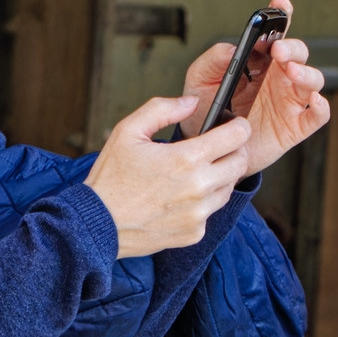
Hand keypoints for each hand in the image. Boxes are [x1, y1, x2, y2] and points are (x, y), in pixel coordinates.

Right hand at [83, 95, 252, 257]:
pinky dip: (203, 202)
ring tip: (195, 171)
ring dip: (220, 176)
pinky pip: (211, 212)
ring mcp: (198, 214)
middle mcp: (198, 188)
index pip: (236, 137)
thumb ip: (162, 109)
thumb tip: (192, 103)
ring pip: (228, 188)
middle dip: (234, 151)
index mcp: (186, 159)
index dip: (239, 127)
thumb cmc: (111, 176)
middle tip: (217, 147)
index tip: (235, 125)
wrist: (97, 225)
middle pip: (240, 163)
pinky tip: (182, 196)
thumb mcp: (128, 131)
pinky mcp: (194, 233)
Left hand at [182, 0, 330, 176]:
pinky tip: (314, 101)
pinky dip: (322, 107)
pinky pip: (317, 116)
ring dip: (306, 72)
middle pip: (299, 54)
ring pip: (313, 80)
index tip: (280, 3)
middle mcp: (279, 78)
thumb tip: (232, 48)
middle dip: (292, 48)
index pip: (276, 34)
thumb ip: (213, 60)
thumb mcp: (200, 80)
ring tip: (290, 71)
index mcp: (259, 62)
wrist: (207, 150)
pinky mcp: (294, 127)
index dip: (282, 15)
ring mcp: (289, 102)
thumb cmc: (205, 111)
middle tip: (278, 50)